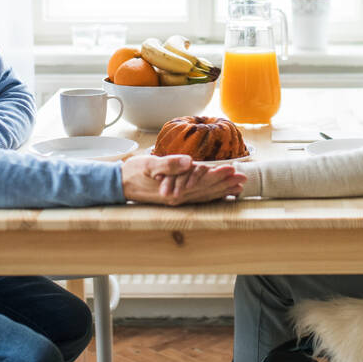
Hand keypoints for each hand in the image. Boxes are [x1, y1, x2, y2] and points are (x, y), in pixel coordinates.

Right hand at [121, 155, 244, 204]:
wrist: (119, 184)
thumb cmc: (133, 172)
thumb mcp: (149, 164)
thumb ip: (169, 164)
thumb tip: (189, 162)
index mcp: (174, 190)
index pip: (201, 182)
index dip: (218, 175)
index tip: (233, 169)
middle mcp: (179, 198)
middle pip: (207, 190)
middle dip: (226, 184)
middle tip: (243, 179)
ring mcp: (178, 199)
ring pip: (205, 196)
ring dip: (222, 191)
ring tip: (239, 187)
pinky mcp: (176, 198)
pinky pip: (198, 198)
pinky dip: (211, 196)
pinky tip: (221, 194)